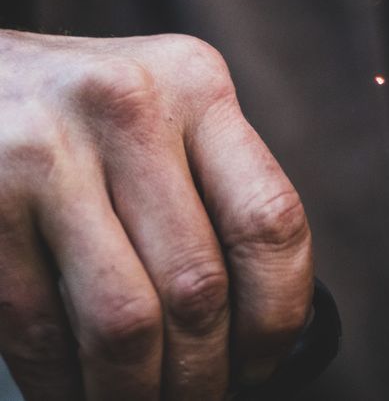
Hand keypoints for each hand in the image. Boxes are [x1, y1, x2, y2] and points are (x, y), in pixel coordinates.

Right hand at [0, 31, 312, 399]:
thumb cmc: (87, 112)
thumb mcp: (165, 109)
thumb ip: (214, 184)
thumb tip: (267, 315)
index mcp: (196, 85)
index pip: (270, 218)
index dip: (278, 312)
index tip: (265, 357)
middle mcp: (130, 108)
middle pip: (198, 285)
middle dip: (205, 373)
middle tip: (200, 394)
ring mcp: (50, 155)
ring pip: (125, 325)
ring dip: (139, 394)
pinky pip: (42, 335)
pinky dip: (65, 388)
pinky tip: (77, 390)